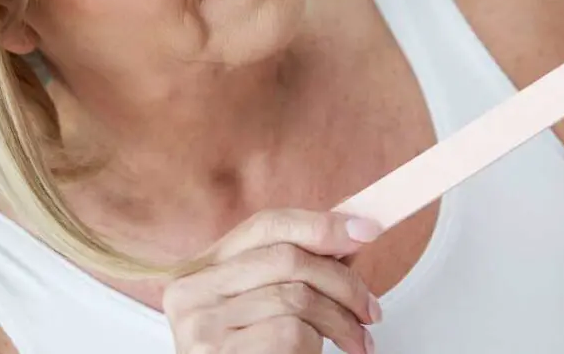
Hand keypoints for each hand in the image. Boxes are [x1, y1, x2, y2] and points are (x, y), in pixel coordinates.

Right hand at [163, 209, 382, 353]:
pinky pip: (289, 334)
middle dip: (343, 281)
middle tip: (370, 309)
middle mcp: (193, 290)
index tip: (366, 232)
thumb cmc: (258, 351)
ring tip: (355, 339)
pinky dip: (315, 345)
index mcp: (204, 268)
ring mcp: (201, 324)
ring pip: (296, 298)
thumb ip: (302, 266)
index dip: (320, 224)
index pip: (266, 224)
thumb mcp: (272, 300)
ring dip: (340, 320)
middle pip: (288, 258)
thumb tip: (353, 231)